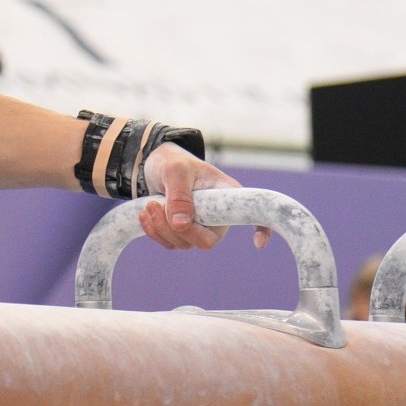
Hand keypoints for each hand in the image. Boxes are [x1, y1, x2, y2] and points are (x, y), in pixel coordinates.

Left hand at [140, 143, 272, 250]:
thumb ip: (179, 196)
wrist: (152, 163)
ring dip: (161, 228)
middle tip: (155, 206)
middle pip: (206, 241)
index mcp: (226, 196)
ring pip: (183, 243)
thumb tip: (182, 226)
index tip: (258, 244)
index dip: (261, 230)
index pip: (251, 216)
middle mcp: (217, 215)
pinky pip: (169, 243)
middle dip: (178, 230)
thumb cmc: (171, 161)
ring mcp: (200, 225)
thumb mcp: (175, 171)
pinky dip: (154, 231)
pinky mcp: (182, 231)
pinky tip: (144, 214)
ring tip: (149, 205)